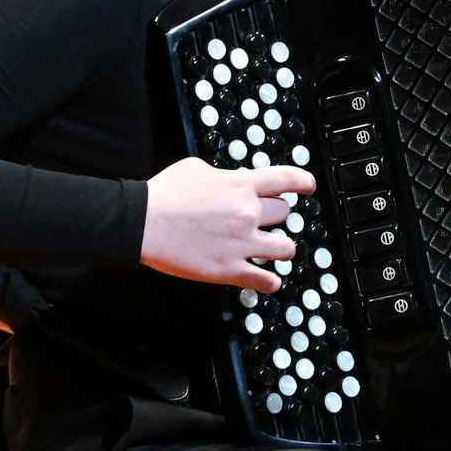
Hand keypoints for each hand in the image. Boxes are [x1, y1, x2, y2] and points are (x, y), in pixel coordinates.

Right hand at [140, 156, 313, 291]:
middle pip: (284, 213)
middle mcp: (247, 213)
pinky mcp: (230, 270)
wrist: (141, 222)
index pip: (285, 179)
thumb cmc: (163, 194)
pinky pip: (267, 281)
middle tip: (263, 220)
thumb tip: (231, 182)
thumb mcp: (196, 168)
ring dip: (281, 248)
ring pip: (286, 248)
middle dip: (276, 215)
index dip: (302, 181)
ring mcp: (242, 243)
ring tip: (273, 250)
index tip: (309, 185)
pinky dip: (270, 281)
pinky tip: (267, 280)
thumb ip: (223, 176)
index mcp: (240, 185)